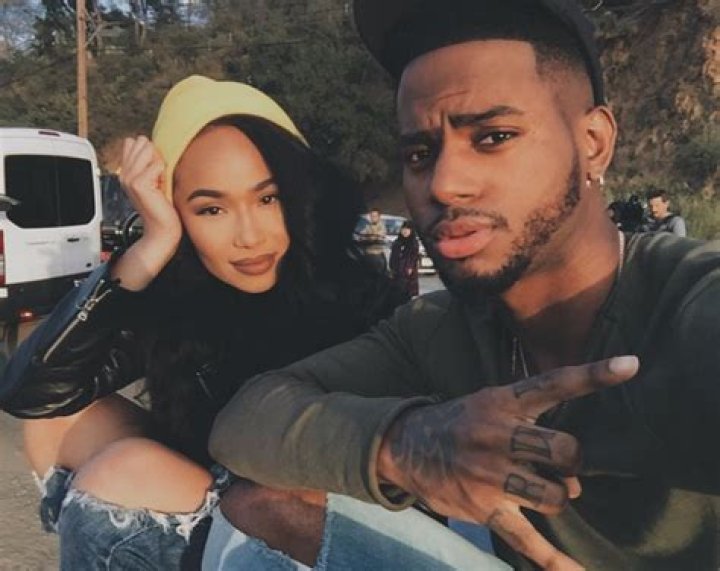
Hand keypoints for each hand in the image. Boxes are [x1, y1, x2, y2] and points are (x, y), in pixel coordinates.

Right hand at [119, 136, 180, 245]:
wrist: (162, 229)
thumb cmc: (162, 207)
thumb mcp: (154, 180)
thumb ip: (149, 162)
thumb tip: (149, 143)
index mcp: (125, 172)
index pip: (132, 142)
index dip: (149, 151)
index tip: (154, 171)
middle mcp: (124, 174)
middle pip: (140, 142)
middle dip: (155, 155)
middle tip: (158, 178)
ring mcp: (129, 178)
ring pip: (148, 150)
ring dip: (159, 164)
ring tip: (159, 182)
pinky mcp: (138, 184)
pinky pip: (157, 164)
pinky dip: (164, 174)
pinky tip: (161, 188)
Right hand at [377, 355, 638, 569]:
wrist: (405, 446)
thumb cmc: (458, 423)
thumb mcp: (488, 403)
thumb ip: (529, 423)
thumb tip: (573, 474)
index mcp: (501, 403)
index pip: (553, 384)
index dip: (593, 374)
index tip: (631, 364)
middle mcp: (497, 436)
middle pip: (563, 449)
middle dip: (572, 461)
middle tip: (562, 465)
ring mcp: (490, 475)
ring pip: (552, 496)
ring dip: (556, 497)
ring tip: (541, 492)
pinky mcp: (483, 508)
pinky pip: (526, 539)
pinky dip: (553, 559)